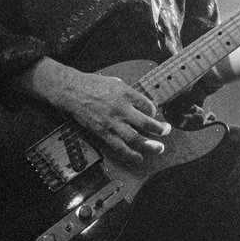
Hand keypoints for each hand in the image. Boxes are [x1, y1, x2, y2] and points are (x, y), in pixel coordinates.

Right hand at [55, 69, 171, 164]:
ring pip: (136, 139)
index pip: (149, 106)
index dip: (154, 112)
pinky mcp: (103, 133)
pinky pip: (120, 147)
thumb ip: (131, 94)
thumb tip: (144, 103)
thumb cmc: (93, 84)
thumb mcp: (117, 83)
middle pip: (147, 124)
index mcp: (127, 94)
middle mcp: (122, 109)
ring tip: (159, 148)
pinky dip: (131, 154)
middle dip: (160, 130)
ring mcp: (113, 123)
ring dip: (150, 145)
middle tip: (166, 131)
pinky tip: (139, 157)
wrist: (73, 91)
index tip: (154, 115)